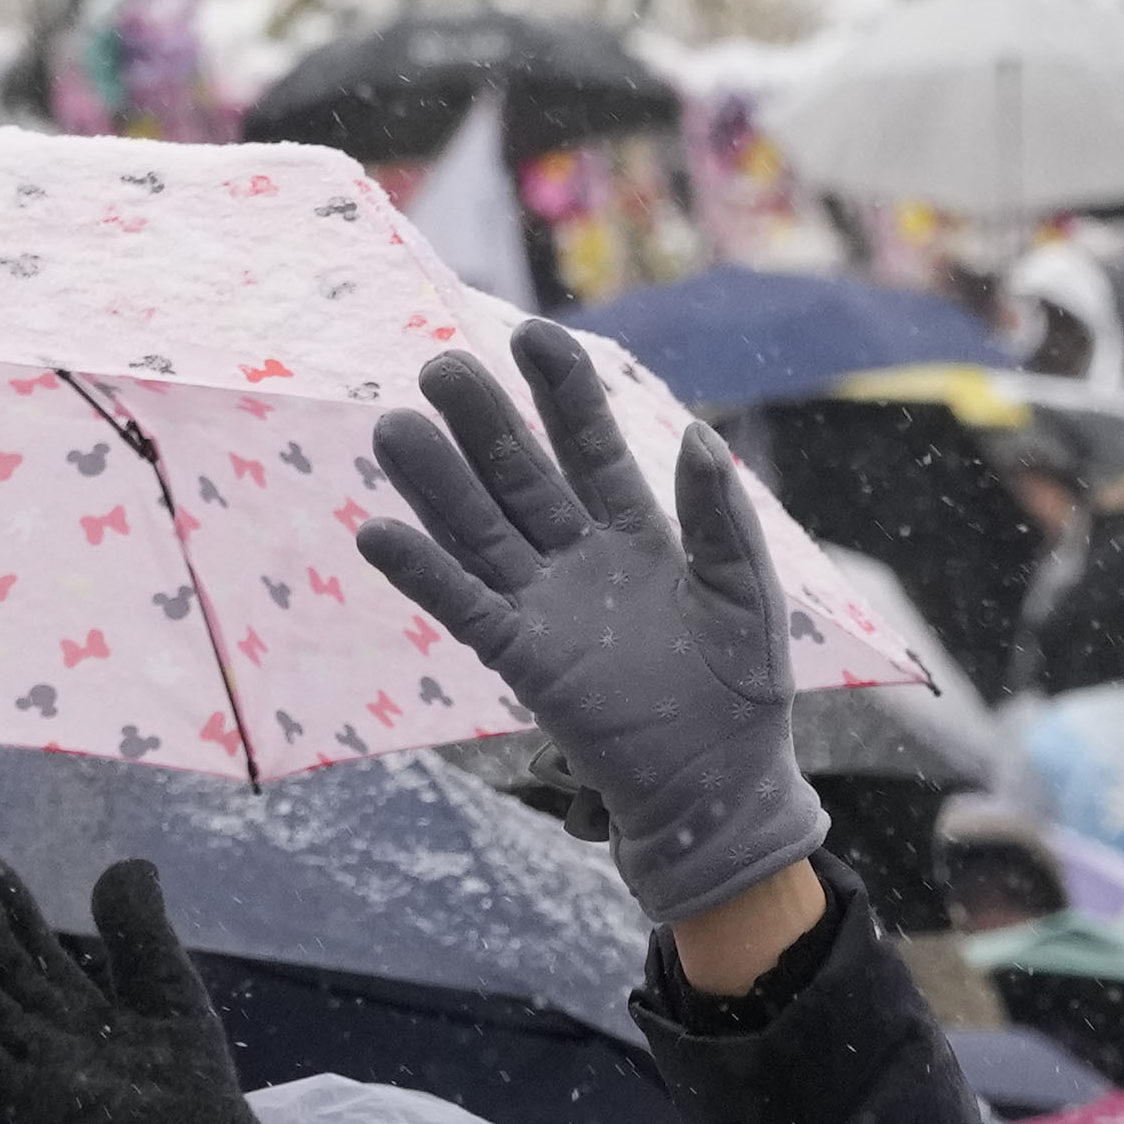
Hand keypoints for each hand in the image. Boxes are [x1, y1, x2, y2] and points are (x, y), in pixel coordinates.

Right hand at [359, 322, 827, 943]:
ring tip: (393, 429)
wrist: (716, 788)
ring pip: (479, 530)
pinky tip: (378, 533)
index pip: (591, 445)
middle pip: (520, 476)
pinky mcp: (520, 658)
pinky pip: (463, 607)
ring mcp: (544, 606)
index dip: (561, 392)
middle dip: (483, 422)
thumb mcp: (744, 594)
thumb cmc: (744, 695)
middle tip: (439, 368)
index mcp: (639, 533)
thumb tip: (699, 436)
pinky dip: (421, 574)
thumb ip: (720, 518)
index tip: (529, 335)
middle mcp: (580, 559)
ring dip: (436, 484)